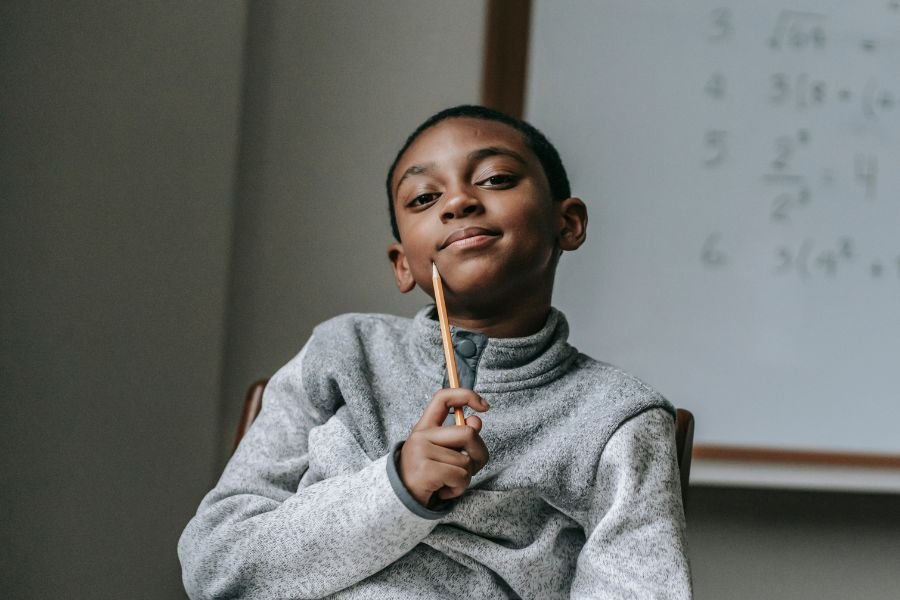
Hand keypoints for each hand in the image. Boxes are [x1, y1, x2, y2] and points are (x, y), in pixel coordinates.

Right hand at [398, 388, 489, 507]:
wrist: (399, 502)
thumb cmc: (426, 477)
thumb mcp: (443, 453)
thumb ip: (460, 437)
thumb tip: (476, 421)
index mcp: (425, 427)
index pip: (443, 398)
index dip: (466, 395)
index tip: (485, 407)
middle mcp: (421, 435)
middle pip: (468, 434)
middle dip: (479, 455)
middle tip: (469, 469)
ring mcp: (421, 451)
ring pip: (466, 461)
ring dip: (465, 478)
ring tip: (448, 483)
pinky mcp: (425, 470)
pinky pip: (460, 476)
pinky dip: (459, 489)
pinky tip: (444, 491)